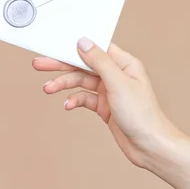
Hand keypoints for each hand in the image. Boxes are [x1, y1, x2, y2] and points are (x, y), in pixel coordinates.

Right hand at [32, 38, 180, 167]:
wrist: (149, 147)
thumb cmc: (143, 115)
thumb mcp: (118, 83)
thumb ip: (99, 61)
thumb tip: (84, 42)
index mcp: (124, 63)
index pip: (95, 48)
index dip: (74, 46)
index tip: (55, 45)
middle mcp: (116, 74)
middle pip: (83, 65)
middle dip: (61, 65)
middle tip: (40, 64)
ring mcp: (109, 91)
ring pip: (81, 82)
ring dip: (64, 85)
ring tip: (48, 88)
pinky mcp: (104, 106)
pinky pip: (84, 98)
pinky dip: (74, 100)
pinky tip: (67, 105)